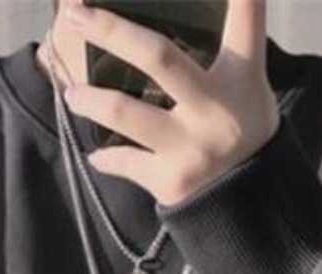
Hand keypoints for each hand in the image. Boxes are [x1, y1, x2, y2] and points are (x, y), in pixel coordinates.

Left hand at [60, 0, 280, 205]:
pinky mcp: (171, 180)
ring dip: (89, 100)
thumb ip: (225, 42)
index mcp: (239, 74)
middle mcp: (215, 108)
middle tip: (75, 14)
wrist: (249, 206)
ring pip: (124, 113)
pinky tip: (98, 154)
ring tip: (72, 93)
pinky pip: (124, 162)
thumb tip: (145, 26)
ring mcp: (191, 146)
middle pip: (158, 57)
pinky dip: (106, 157)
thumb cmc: (239, 128)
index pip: (245, 14)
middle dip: (111, 31)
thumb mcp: (245, 83)